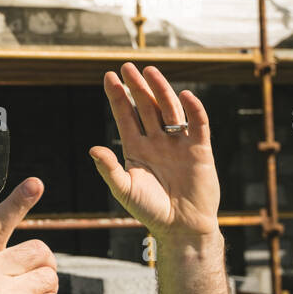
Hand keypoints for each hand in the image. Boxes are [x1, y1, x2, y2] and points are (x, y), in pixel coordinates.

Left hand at [91, 63, 220, 243]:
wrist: (182, 227)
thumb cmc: (150, 210)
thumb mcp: (125, 190)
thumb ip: (109, 169)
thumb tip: (92, 149)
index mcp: (136, 148)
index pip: (125, 116)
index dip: (117, 97)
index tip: (109, 77)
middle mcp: (157, 141)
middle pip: (146, 107)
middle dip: (136, 87)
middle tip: (127, 66)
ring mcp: (178, 143)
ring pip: (170, 110)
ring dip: (161, 90)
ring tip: (150, 71)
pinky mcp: (200, 150)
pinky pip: (198, 125)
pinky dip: (194, 110)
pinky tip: (184, 95)